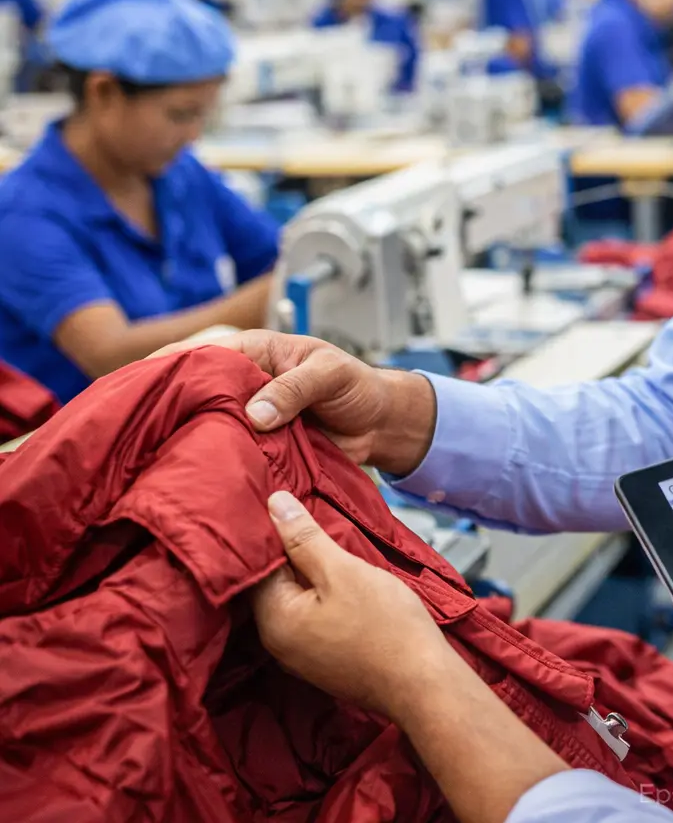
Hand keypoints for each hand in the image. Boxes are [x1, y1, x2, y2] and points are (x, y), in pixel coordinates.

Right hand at [153, 330, 435, 473]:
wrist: (381, 425)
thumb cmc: (357, 386)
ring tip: (141, 459)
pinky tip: (184, 480)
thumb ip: (295, 388)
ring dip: (180, 441)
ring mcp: (244, 421)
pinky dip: (209, 467)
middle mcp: (240, 386)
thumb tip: (255, 414)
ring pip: (202, 429)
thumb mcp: (330, 374)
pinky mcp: (254, 452)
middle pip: (189, 395)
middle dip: (161, 410)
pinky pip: (226, 457)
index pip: (199, 355)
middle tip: (128, 432)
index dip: (166, 369)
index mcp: (251, 354)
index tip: (137, 388)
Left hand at [252, 490, 456, 718]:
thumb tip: (273, 503)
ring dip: (312, 579)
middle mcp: (276, 642)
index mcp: (273, 618)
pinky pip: (312, 622)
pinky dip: (323, 601)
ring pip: (297, 603)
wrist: (422, 684)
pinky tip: (347, 589)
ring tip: (338, 554)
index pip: (257, 563)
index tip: (298, 509)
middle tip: (321, 525)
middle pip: (276, 585)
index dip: (277, 533)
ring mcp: (299, 658)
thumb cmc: (386, 625)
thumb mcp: (344, 571)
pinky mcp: (322, 665)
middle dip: (296, 555)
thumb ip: (305, 538)